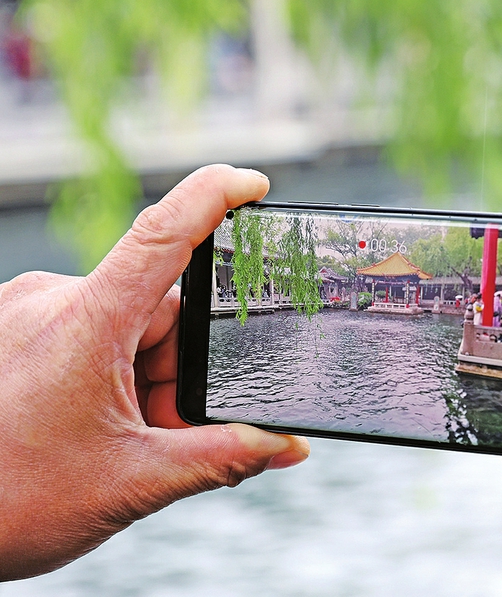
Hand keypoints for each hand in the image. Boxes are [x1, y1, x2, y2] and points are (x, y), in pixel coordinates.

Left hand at [0, 165, 309, 579]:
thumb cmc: (12, 503)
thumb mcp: (132, 483)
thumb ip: (222, 458)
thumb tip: (288, 448)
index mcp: (85, 323)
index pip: (162, 235)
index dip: (213, 197)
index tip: (255, 183)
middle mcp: (52, 301)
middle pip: (160, 309)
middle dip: (181, 367)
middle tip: (168, 430)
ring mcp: (28, 312)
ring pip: (128, 326)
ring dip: (147, 376)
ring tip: (125, 439)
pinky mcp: (15, 327)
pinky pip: (91, 333)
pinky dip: (115, 372)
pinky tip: (101, 424)